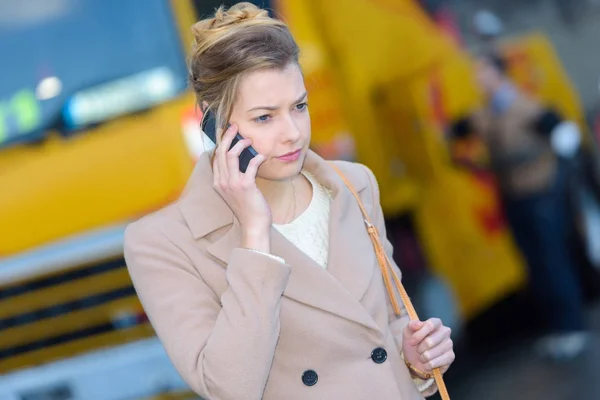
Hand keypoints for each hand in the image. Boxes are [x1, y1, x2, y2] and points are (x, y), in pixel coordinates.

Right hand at [213, 124, 270, 249]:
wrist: (253, 225)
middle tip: (235, 126)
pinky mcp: (245, 186)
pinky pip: (250, 165)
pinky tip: (262, 156)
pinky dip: (257, 158)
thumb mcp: (235, 191)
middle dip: (227, 136)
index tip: (227, 131)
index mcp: (218, 182)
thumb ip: (234, 176)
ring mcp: (232, 184)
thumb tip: (241, 159)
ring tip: (249, 140)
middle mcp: (222, 182)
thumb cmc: (247, 207)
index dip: (221, 141)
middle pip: (221, 152)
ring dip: (241, 143)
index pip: (216, 156)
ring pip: (231, 155)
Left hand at [402, 318, 453, 375]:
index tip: (411, 342)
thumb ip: (412, 325)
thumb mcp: (408, 332)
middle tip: (418, 350)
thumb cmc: (413, 343)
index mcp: (436, 323)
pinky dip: (427, 365)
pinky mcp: (450, 357)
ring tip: (422, 356)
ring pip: (431, 354)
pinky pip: (435, 363)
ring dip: (422, 357)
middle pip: (429, 341)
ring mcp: (449, 344)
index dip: (419, 335)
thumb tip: (417, 324)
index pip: (430, 325)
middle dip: (419, 348)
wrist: (415, 359)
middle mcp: (445, 331)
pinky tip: (427, 363)